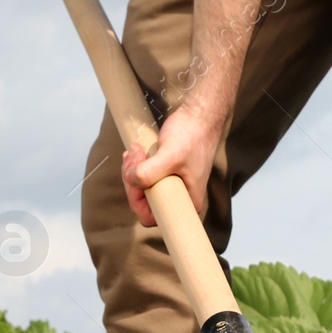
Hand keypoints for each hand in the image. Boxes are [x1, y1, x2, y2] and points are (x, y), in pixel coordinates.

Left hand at [122, 107, 223, 227]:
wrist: (200, 115)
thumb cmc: (192, 135)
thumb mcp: (170, 155)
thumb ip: (148, 172)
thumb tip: (131, 181)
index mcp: (185, 203)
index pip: (150, 216)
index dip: (136, 197)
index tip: (134, 174)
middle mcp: (179, 199)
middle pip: (143, 202)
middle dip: (132, 179)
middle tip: (134, 155)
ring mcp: (172, 187)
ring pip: (142, 189)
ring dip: (133, 170)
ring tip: (136, 150)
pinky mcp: (167, 174)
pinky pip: (146, 177)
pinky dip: (137, 165)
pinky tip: (137, 152)